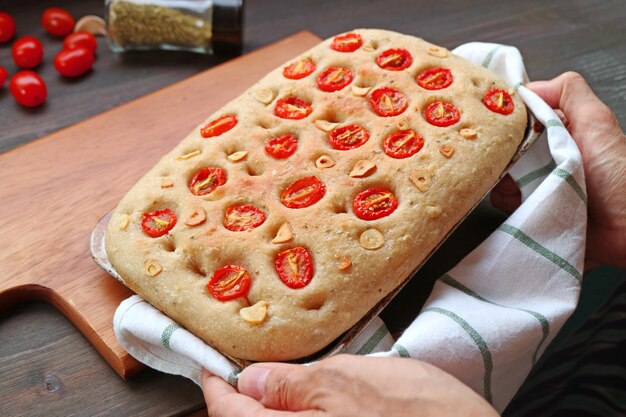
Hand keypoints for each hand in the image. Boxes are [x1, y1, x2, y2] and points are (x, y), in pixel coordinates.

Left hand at [202, 354, 497, 416]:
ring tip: (279, 384)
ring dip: (271, 410)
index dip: (215, 387)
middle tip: (244, 372)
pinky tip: (314, 404)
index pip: (230, 415)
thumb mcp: (351, 384)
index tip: (211, 365)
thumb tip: (250, 383)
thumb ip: (293, 386)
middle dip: (241, 403)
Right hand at [491, 72, 625, 268]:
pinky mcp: (533, 209)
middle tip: (511, 161)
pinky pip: (505, 202)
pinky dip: (507, 202)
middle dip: (501, 153)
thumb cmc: (618, 176)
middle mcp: (547, 156)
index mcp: (560, 132)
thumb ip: (570, 92)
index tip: (498, 125)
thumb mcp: (597, 122)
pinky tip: (522, 203)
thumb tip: (530, 85)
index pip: (521, 118)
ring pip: (501, 174)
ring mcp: (538, 183)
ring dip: (503, 180)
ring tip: (521, 187)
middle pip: (506, 147)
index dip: (506, 120)